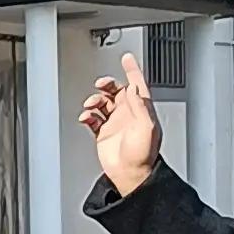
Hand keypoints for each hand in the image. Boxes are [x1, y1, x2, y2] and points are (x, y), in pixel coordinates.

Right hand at [82, 54, 162, 196]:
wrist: (129, 175)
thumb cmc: (142, 156)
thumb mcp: (147, 128)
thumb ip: (139, 107)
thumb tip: (133, 89)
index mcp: (141, 111)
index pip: (138, 84)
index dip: (133, 70)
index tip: (127, 58)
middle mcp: (128, 114)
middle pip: (117, 91)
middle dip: (108, 84)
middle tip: (102, 84)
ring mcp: (116, 123)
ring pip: (103, 103)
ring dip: (95, 100)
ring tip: (91, 105)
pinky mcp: (104, 134)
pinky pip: (93, 119)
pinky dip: (87, 116)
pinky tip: (86, 118)